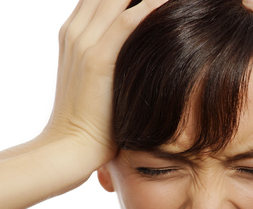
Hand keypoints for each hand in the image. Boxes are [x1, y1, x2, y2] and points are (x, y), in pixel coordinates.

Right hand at [40, 0, 167, 170]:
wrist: (69, 149)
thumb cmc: (92, 124)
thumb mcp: (99, 84)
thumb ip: (113, 62)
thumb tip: (143, 60)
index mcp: (73, 34)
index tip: (160, 3)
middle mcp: (75, 31)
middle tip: (175, 1)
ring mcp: (83, 43)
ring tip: (182, 1)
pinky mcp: (96, 59)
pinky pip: (127, 20)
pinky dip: (152, 8)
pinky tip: (173, 6)